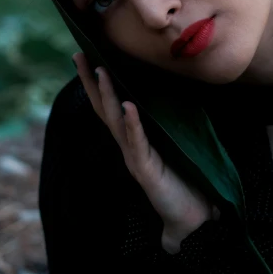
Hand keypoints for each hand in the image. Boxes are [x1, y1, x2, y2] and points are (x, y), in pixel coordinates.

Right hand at [73, 53, 219, 253]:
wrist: (192, 218)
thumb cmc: (185, 183)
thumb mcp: (173, 148)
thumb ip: (164, 129)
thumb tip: (167, 98)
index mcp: (133, 142)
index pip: (111, 107)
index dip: (97, 84)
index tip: (88, 57)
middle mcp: (128, 148)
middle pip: (104, 109)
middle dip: (91, 82)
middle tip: (79, 55)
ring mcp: (134, 158)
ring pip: (116, 122)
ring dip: (109, 96)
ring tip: (101, 71)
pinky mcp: (145, 170)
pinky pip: (137, 142)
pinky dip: (133, 124)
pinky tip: (128, 105)